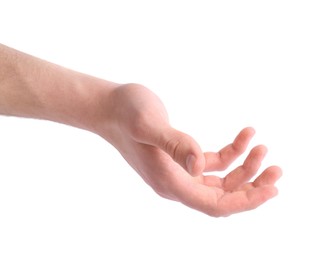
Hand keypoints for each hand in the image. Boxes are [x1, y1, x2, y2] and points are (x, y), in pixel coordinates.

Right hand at [99, 84, 281, 216]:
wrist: (109, 108)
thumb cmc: (125, 114)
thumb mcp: (148, 125)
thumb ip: (174, 145)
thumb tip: (199, 166)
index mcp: (170, 182)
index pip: (215, 205)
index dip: (246, 201)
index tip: (271, 190)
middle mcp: (176, 183)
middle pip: (222, 197)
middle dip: (252, 186)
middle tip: (277, 169)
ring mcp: (179, 172)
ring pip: (220, 182)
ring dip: (244, 168)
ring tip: (262, 146)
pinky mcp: (181, 159)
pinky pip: (213, 164)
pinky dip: (232, 153)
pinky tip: (245, 136)